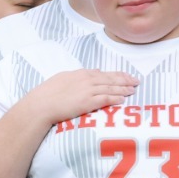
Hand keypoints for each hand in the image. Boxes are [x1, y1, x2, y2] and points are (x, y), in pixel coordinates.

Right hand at [25, 68, 140, 126]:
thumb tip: (92, 74)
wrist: (42, 104)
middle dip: (125, 80)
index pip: (103, 73)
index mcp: (81, 74)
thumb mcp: (63, 79)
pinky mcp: (88, 102)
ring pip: (111, 88)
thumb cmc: (48, 94)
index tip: (126, 76)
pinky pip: (106, 99)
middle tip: (136, 81)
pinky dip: (116, 98)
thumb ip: (78, 76)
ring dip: (123, 89)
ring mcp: (88, 90)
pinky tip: (123, 99)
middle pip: (111, 79)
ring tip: (133, 90)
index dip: (117, 74)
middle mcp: (87, 80)